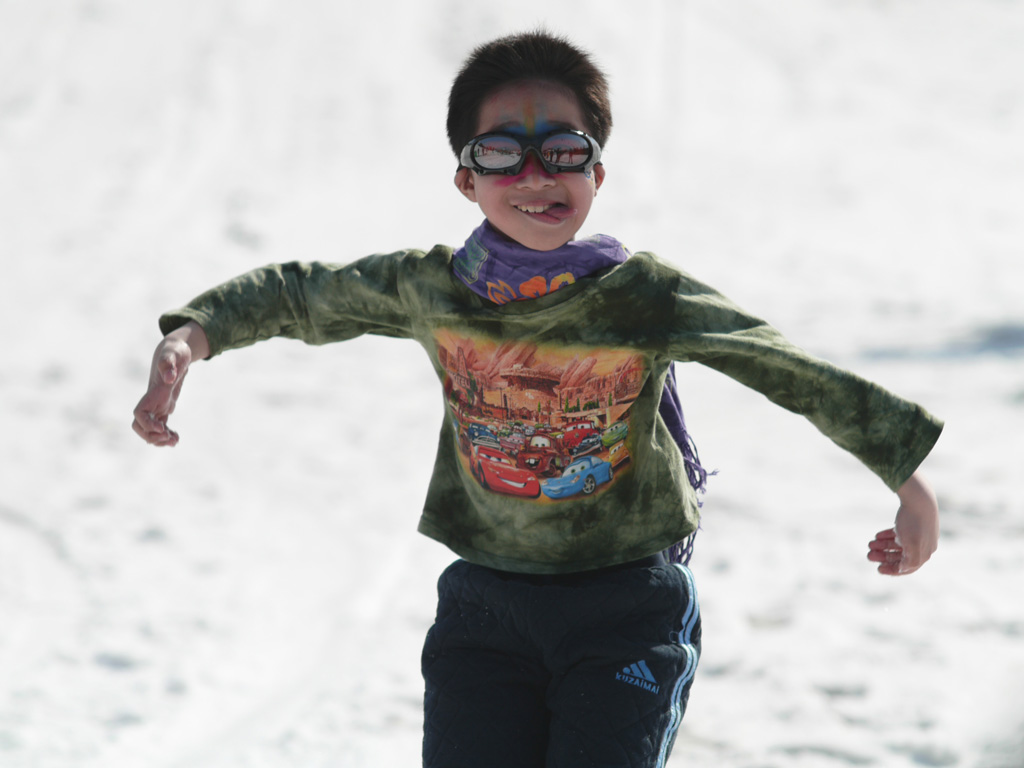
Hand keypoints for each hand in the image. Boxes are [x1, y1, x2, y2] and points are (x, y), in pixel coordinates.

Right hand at [132, 321, 208, 446]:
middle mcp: (152, 400)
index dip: (147, 424)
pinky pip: (161, 425)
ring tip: (174, 442)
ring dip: (158, 439)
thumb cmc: (175, 350)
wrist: (176, 349)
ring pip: (149, 428)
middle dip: (150, 436)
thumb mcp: (173, 354)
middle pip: (139, 425)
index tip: (162, 428)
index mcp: (153, 392)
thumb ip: (169, 364)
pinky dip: (166, 434)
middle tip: (168, 438)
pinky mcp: (165, 405)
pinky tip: (176, 438)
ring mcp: (157, 404)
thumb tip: (169, 378)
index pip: (139, 414)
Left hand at [867, 471, 938, 575]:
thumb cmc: (914, 523)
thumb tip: (902, 570)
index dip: (893, 570)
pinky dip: (888, 536)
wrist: (919, 498)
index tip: (878, 569)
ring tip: (870, 544)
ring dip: (883, 546)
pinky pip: (899, 534)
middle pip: (901, 556)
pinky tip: (877, 536)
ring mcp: (918, 533)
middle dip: (884, 557)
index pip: (908, 568)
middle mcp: (924, 545)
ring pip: (898, 544)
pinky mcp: (912, 523)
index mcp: (925, 552)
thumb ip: (910, 561)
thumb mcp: (912, 545)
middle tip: (869, 555)